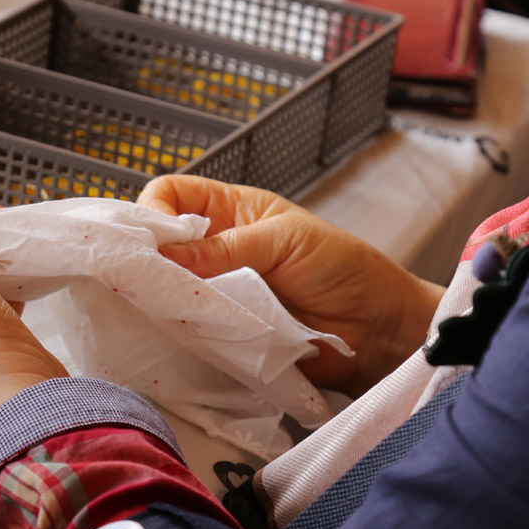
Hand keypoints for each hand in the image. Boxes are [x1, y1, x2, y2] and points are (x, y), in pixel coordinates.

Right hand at [139, 176, 443, 397]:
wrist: (379, 332)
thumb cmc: (345, 270)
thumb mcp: (285, 241)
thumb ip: (227, 246)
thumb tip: (168, 252)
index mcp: (232, 211)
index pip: (172, 195)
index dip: (155, 210)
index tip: (154, 238)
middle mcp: (217, 250)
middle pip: (160, 244)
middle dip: (151, 257)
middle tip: (150, 276)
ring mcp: (217, 292)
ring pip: (168, 288)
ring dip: (167, 296)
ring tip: (169, 305)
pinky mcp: (222, 332)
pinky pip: (187, 328)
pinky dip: (182, 329)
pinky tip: (185, 329)